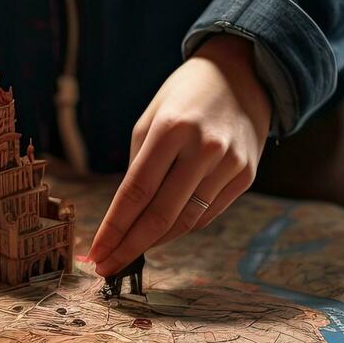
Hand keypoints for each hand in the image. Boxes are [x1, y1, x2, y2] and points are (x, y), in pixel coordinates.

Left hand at [88, 36, 272, 276]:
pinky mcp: (246, 175)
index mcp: (172, 128)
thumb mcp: (151, 119)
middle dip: (130, 246)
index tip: (97, 252)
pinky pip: (208, 214)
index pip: (136, 191)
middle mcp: (205, 147)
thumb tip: (123, 219)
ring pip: (187, 221)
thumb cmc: (184, 98)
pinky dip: (181, 228)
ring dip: (155, 242)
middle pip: (162, 214)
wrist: (243, 75)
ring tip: (129, 252)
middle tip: (108, 267)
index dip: (114, 227)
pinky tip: (162, 233)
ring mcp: (231, 163)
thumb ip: (138, 167)